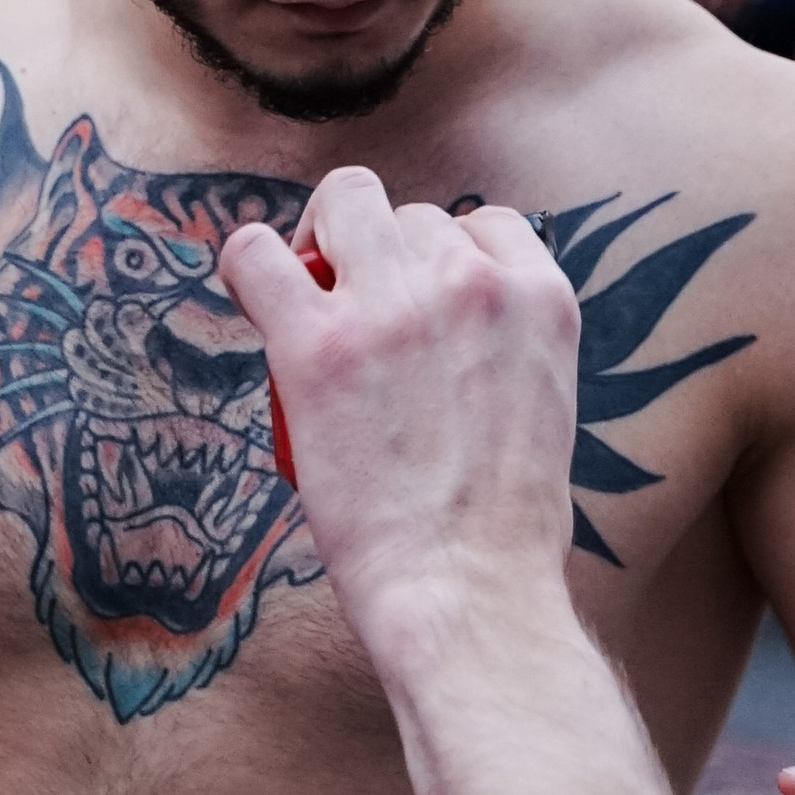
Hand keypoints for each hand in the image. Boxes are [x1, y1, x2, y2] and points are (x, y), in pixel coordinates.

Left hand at [219, 171, 578, 660]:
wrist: (467, 592)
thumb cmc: (502, 529)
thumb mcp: (545, 404)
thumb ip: (508, 343)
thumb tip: (462, 325)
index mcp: (541, 295)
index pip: (484, 223)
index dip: (443, 260)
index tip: (419, 305)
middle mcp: (472, 280)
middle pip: (409, 212)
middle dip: (381, 253)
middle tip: (355, 315)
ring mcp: (393, 304)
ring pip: (343, 202)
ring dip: (323, 246)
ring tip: (311, 307)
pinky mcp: (317, 342)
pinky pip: (256, 252)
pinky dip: (249, 266)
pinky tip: (254, 301)